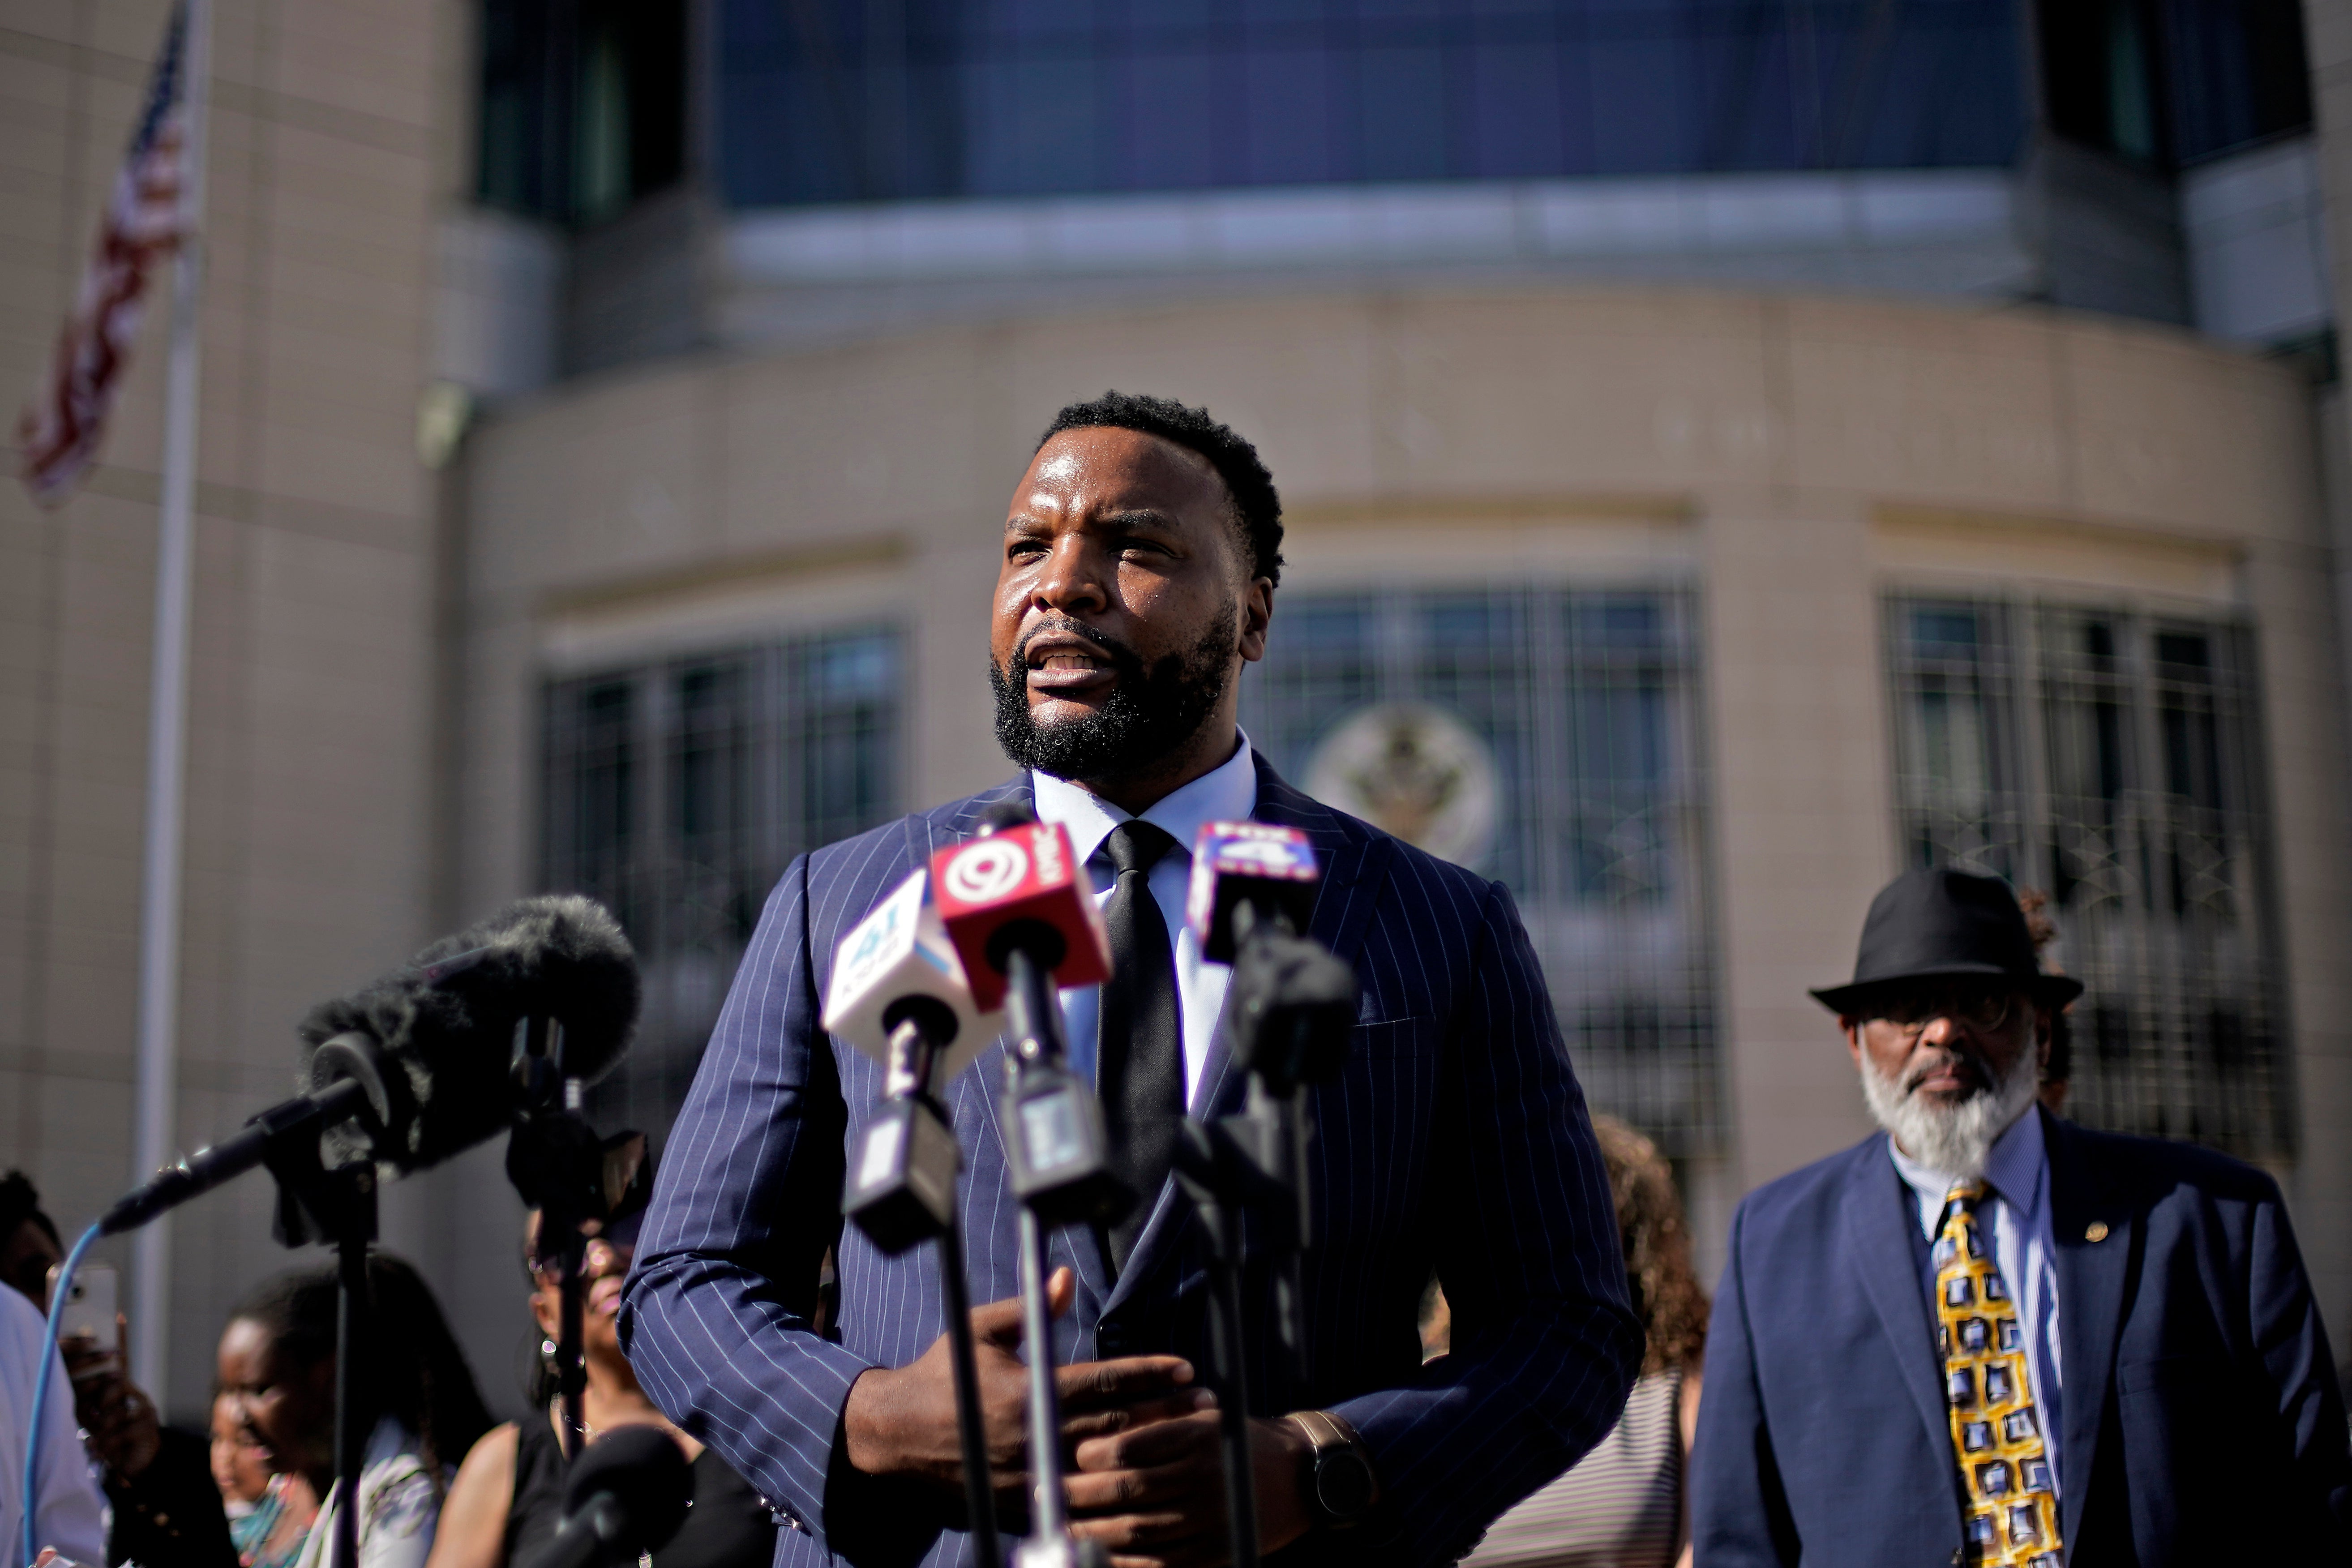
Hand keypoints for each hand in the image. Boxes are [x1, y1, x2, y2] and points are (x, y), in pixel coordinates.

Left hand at [63, 1317, 160, 1480]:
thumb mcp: (96, 1421)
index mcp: (123, 1390)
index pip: (122, 1359)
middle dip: (99, 1406)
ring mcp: (145, 1409)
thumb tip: (82, 1396)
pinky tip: (105, 1452)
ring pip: (115, 1411)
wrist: (137, 1462)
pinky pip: (121, 1431)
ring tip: (98, 1443)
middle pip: (115, 1386)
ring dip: (102, 1432)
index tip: (119, 1315)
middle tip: (93, 1423)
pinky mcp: (148, 1426)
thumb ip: (90, 1406)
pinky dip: (108, 1445)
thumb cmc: (111, 1439)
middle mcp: (137, 1394)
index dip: (121, 1338)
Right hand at [842, 1268, 1199, 1519]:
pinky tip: (1149, 1489)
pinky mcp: (1022, 1506)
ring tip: (1194, 1444)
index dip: (1149, 1372)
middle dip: (1167, 1414)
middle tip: (1208, 1404)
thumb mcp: (982, 1331)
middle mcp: (1034, 1436)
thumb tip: (1065, 1278)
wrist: (895, 1436)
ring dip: (1152, 1455)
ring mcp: (1029, 1476)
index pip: (1104, 1380)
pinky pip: (1080, 1504)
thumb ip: (1029, 1308)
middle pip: (1117, 1425)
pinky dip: (1117, 1496)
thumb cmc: (943, 1374)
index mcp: (1028, 1391)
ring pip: (1106, 1468)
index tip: (1185, 1366)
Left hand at [1068, 1407, 1313, 1567]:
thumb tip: (1091, 1437)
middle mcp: (1204, 1477)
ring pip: (1139, 1529)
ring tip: (1062, 1527)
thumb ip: (1157, 1421)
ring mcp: (1210, 1518)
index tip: (1073, 1455)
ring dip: (1093, 1532)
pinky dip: (1125, 1562)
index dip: (1096, 1454)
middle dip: (1081, 1494)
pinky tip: (1099, 1557)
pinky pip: (1160, 1562)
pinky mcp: (1213, 1551)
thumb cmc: (1237, 1441)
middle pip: (1129, 1490)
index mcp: (1199, 1436)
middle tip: (1047, 1492)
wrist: (1298, 1477)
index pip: (1134, 1446)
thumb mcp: (1205, 1417)